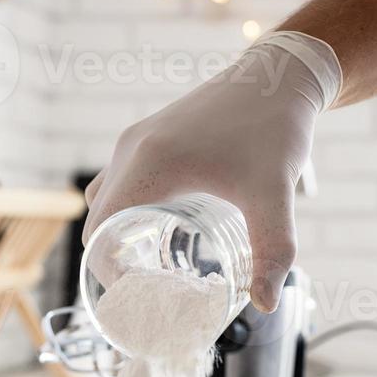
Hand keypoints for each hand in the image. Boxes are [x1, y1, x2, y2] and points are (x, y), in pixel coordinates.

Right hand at [83, 32, 340, 311]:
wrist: (280, 73)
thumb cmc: (275, 129)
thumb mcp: (273, 193)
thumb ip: (272, 249)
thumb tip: (265, 303)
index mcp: (147, 166)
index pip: (99, 234)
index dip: (109, 274)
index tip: (138, 299)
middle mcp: (131, 151)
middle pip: (97, 221)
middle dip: (113, 261)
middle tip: (148, 292)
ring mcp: (136, 140)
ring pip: (104, 198)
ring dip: (117, 232)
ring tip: (153, 265)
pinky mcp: (149, 134)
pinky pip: (119, 179)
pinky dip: (126, 207)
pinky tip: (164, 225)